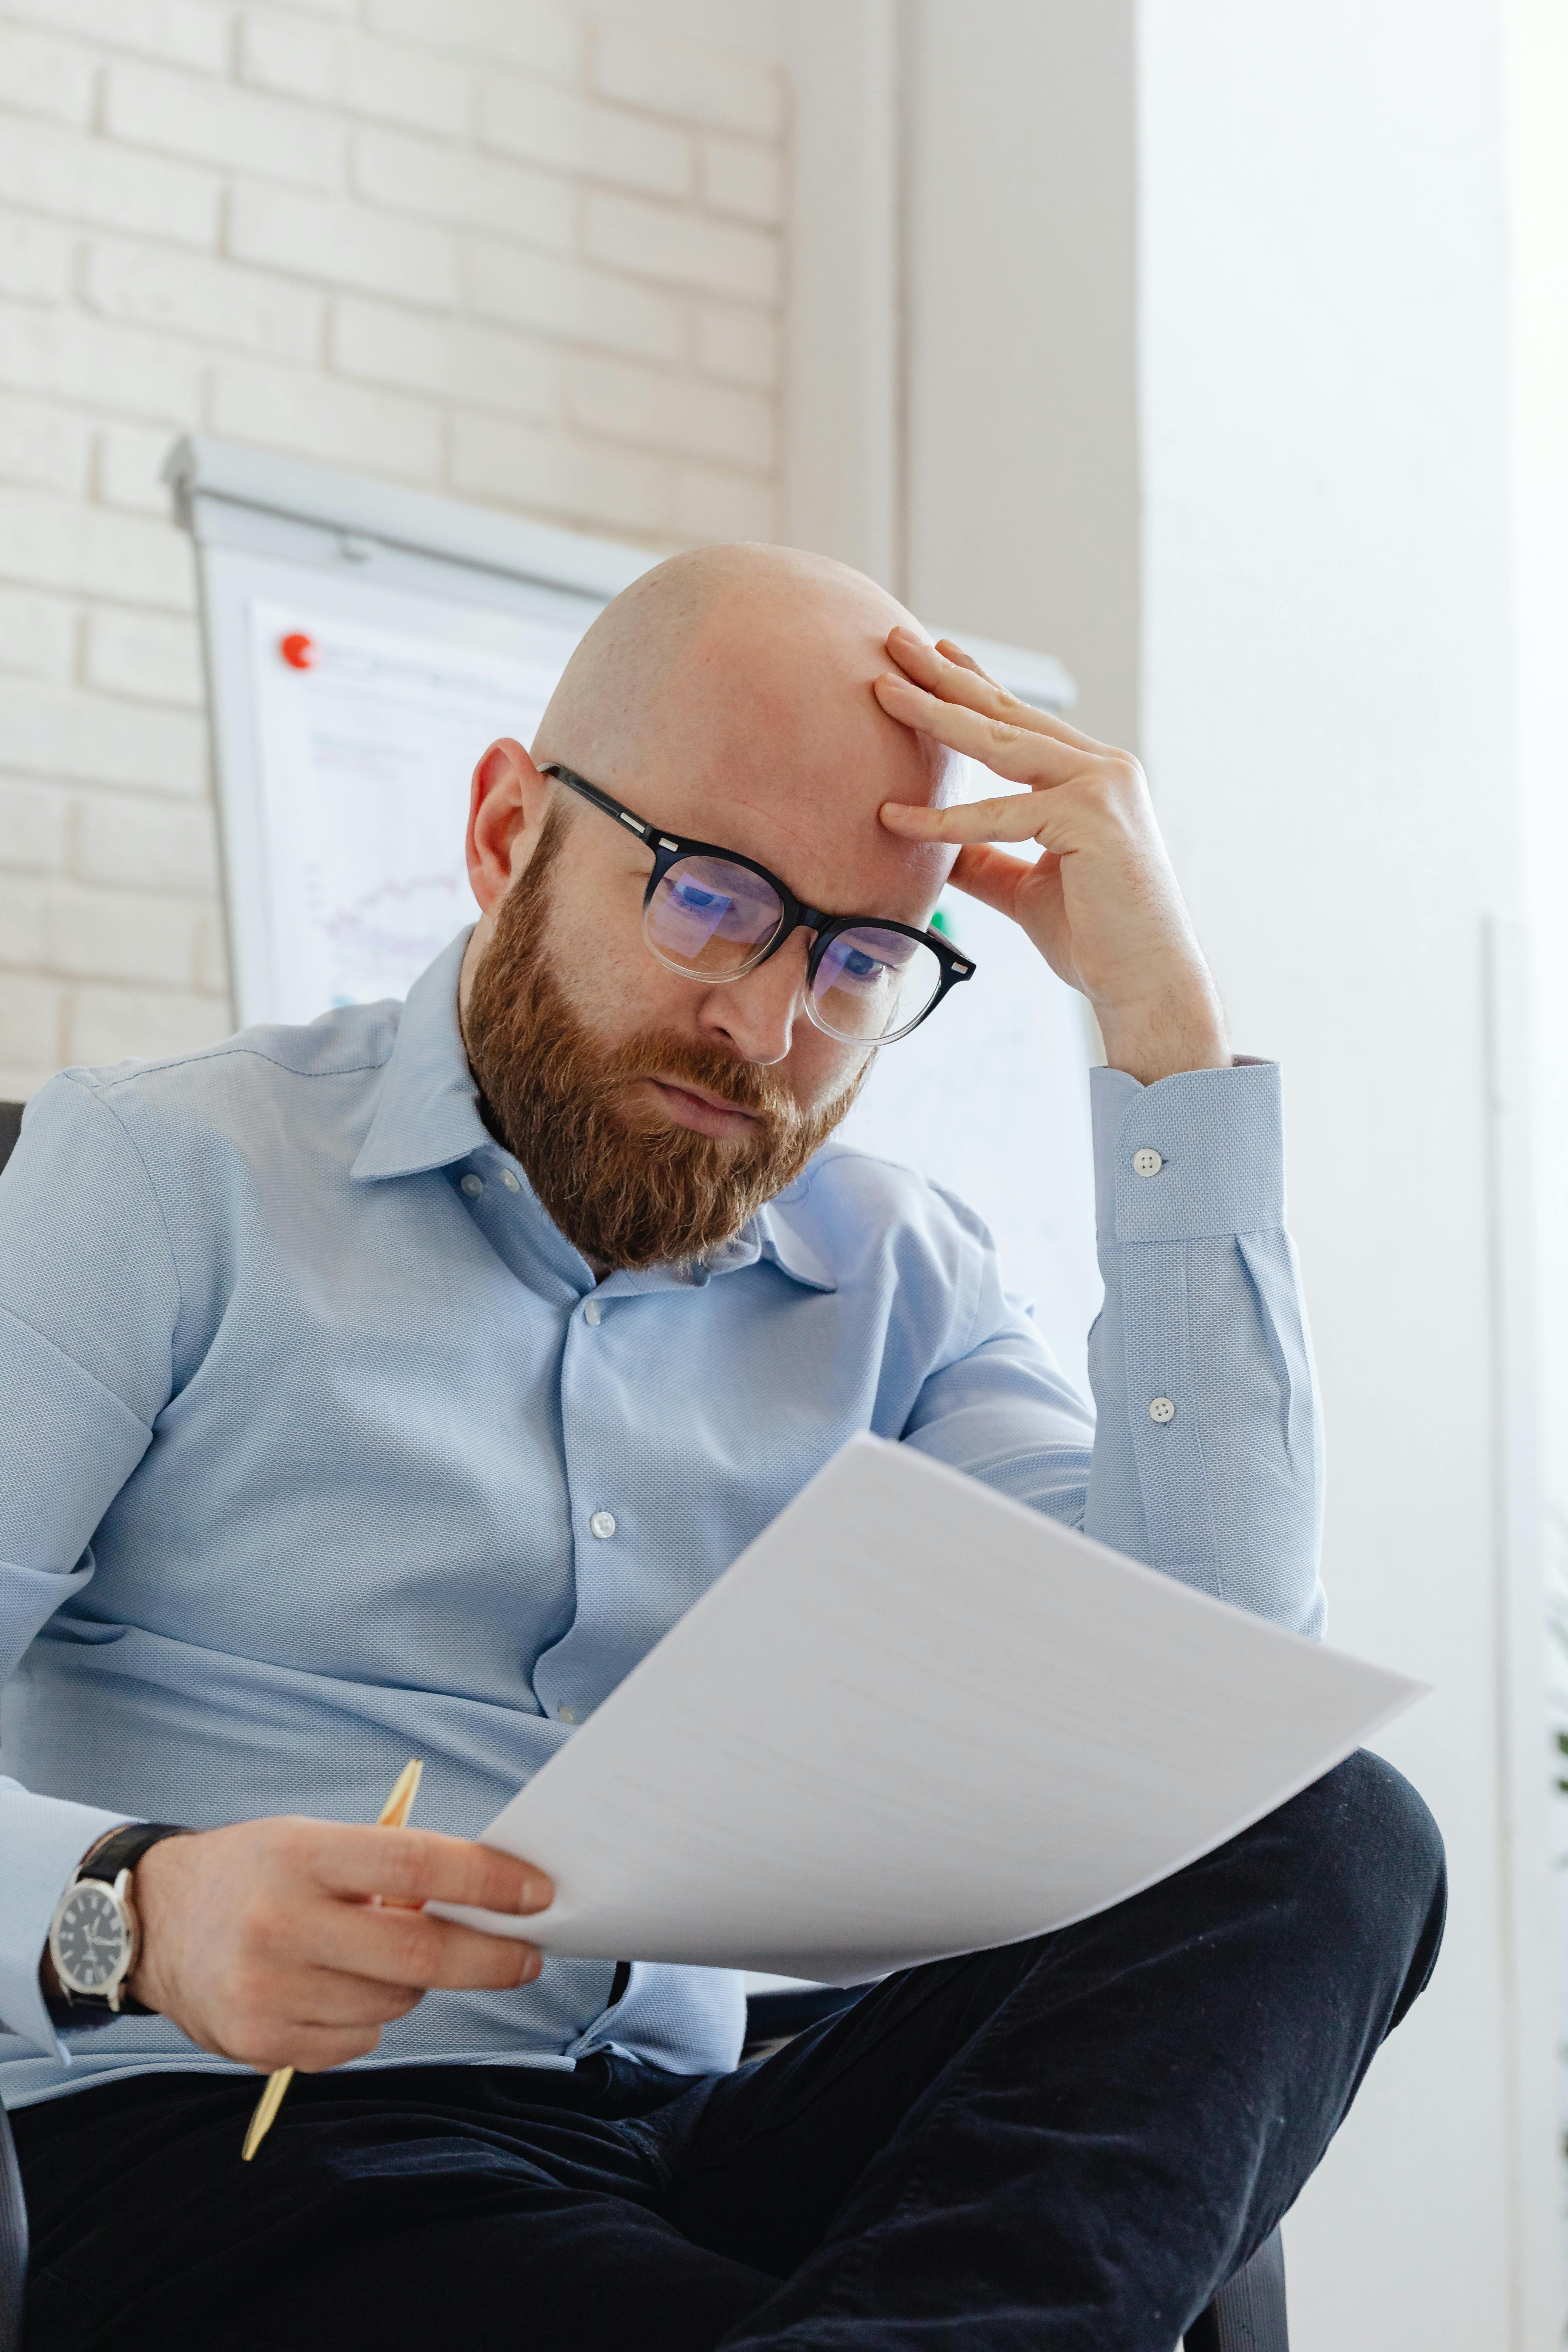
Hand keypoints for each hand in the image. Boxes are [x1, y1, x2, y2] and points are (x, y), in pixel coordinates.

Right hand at [129, 1817, 552, 2073]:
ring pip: (394, 2004)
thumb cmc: (257, 1872)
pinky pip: (357, 2041)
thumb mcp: (313, 1843)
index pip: (417, 1867)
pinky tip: (331, 1990)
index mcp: (302, 1856)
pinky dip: (365, 2019)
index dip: (488, 1882)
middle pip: (419, 1955)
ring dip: (410, 1985)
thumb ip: (390, 1869)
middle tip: (528, 1955)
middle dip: (491, 1958)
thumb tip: (489, 1901)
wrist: (154, 1921)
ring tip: (373, 1957)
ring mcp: (267, 1991)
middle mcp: (282, 1924)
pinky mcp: (259, 2043)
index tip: (538, 1894)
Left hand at [874, 629, 1230, 1083]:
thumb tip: (935, 848)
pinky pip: (999, 814)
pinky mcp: (1092, 820)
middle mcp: (1103, 769)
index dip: (975, 683)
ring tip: (883, 691)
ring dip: (937, 714)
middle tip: (895, 640)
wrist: (1145, 985)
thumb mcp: (1025, 889)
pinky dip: (943, 819)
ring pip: (1002, 742)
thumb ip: (985, 860)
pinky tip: (893, 816)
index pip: (1022, 720)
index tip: (933, 652)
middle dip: (946, 676)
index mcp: (1093, 778)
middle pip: (1007, 713)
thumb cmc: (1095, 939)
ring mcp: (1102, 787)